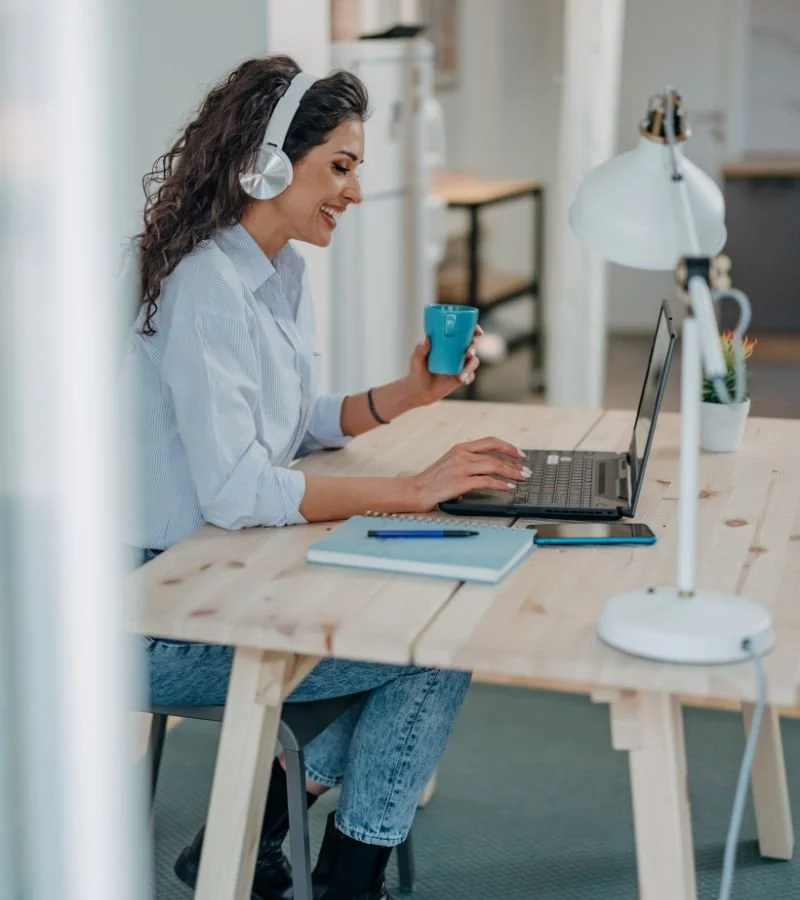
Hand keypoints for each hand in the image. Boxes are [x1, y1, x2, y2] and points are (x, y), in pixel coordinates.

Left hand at [403, 325, 482, 406]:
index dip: (473, 329)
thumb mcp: (417, 360)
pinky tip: (462, 380)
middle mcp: (456, 352)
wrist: (419, 392)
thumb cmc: (417, 372)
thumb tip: (427, 337)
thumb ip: (421, 350)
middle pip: (472, 345)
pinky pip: (471, 376)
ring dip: (470, 366)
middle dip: (473, 348)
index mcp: (448, 343)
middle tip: (467, 353)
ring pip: (473, 362)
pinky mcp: (462, 377)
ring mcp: (460, 365)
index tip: (477, 332)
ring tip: (461, 375)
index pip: (464, 333)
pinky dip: (468, 377)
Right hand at [408, 437, 529, 511]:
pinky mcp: (461, 482)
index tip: (520, 453)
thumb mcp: (451, 462)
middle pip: (495, 455)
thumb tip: (491, 466)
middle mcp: (462, 454)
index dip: (508, 446)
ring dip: (512, 473)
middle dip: (515, 463)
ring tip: (522, 478)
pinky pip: (487, 481)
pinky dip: (500, 484)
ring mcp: (461, 467)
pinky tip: (508, 488)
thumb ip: (468, 460)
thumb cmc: (433, 480)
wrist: (416, 490)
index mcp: (461, 448)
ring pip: (494, 466)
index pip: (490, 441)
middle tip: (526, 470)